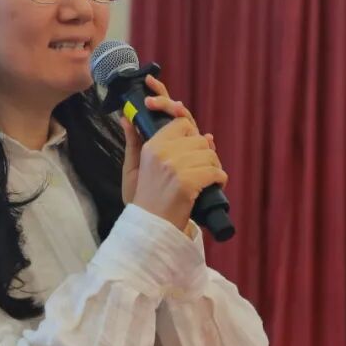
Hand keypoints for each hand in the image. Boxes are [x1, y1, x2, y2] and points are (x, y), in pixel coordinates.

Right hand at [119, 75, 224, 231]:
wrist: (149, 228)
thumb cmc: (143, 199)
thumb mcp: (132, 168)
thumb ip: (132, 141)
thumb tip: (126, 118)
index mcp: (151, 146)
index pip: (182, 123)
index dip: (191, 133)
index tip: (192, 146)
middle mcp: (162, 152)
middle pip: (199, 139)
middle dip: (204, 153)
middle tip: (199, 168)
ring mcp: (175, 167)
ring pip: (210, 155)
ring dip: (213, 167)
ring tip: (205, 179)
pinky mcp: (187, 182)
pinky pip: (215, 172)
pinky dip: (219, 180)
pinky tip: (211, 187)